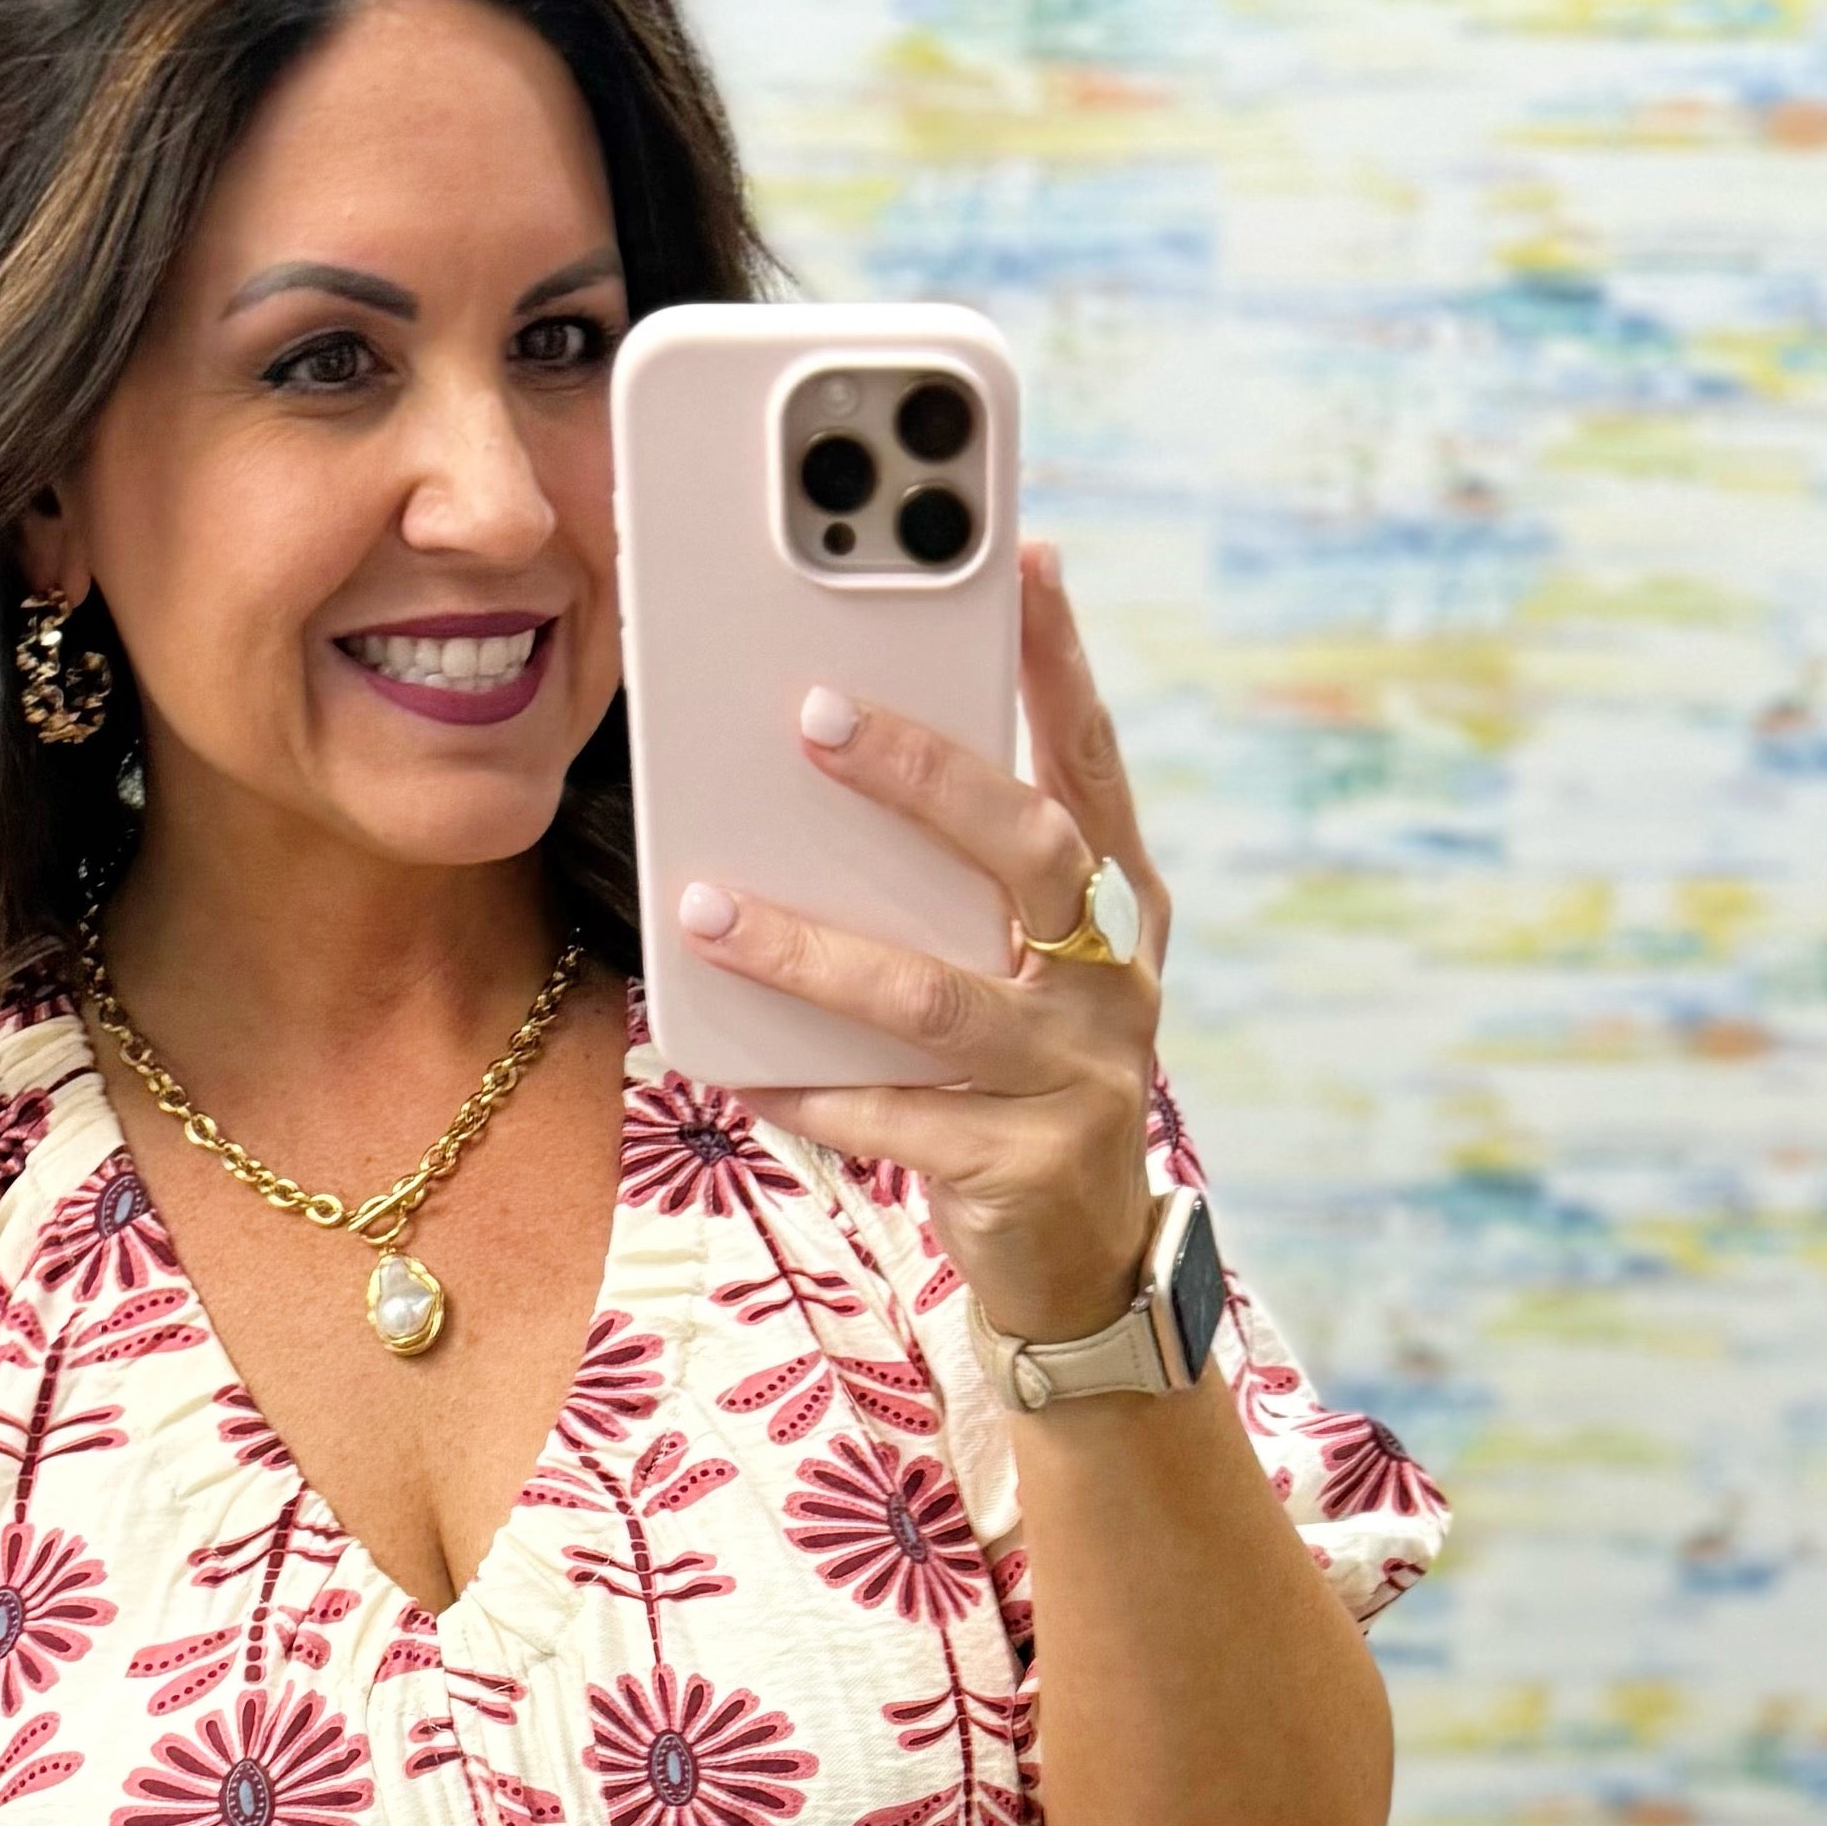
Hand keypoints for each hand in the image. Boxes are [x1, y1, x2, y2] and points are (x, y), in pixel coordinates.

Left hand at [671, 540, 1171, 1343]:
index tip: (1027, 560)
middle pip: (1028, 850)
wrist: (1082, 1266)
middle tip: (811, 711)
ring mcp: (1076, 1078)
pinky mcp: (1021, 1168)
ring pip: (932, 997)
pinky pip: (891, 1118)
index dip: (1062, 665)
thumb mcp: (1020, 969)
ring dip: (809, 949)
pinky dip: (806, 1089)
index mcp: (1122, 910)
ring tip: (704, 908)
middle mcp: (1113, 982)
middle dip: (923, 773)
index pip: (1091, 764)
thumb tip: (831, 754)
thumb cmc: (1025, 1083)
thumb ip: (966, 880)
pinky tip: (732, 1062)